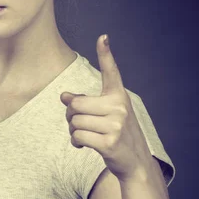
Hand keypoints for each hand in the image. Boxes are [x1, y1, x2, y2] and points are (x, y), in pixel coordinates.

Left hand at [60, 34, 152, 181]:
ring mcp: (116, 125)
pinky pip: (77, 136)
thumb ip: (86, 104)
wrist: (134, 161)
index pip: (111, 72)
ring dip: (73, 131)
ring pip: (75, 122)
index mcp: (119, 96)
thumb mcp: (105, 115)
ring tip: (83, 135)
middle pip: (76, 104)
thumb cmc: (115, 134)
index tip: (102, 37)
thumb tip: (63, 96)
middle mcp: (120, 107)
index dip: (105, 54)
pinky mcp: (109, 142)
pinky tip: (83, 145)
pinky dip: (75, 142)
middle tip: (76, 123)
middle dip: (70, 116)